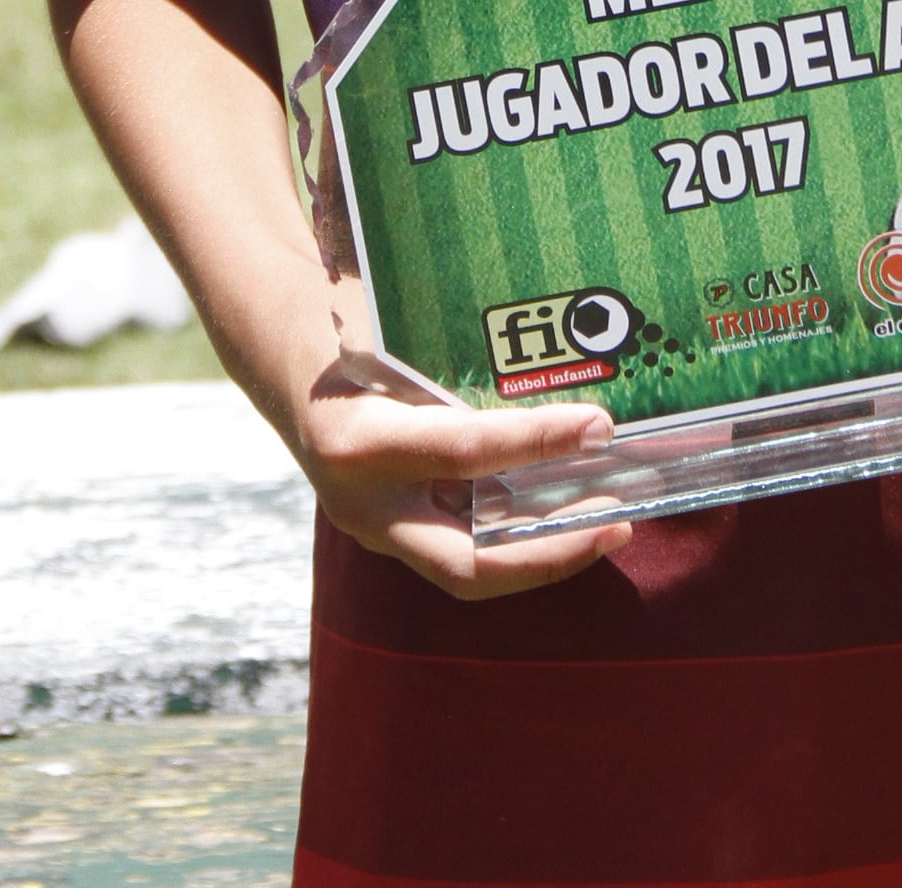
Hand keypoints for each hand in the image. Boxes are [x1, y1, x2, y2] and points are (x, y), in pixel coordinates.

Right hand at [291, 351, 632, 599]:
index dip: (536, 442)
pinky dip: (516, 542)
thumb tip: (557, 343)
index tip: (598, 426)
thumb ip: (455, 355)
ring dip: (541, 555)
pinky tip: (565, 516)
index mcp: (360, 442)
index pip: (463, 451)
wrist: (285, 363)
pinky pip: (461, 551)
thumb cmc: (345, 331)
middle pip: (465, 563)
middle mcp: (365, 504)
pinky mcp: (393, 534)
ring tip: (608, 524)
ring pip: (467, 570)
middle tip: (616, 524)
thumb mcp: (388, 333)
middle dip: (547, 555)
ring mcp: (376, 530)